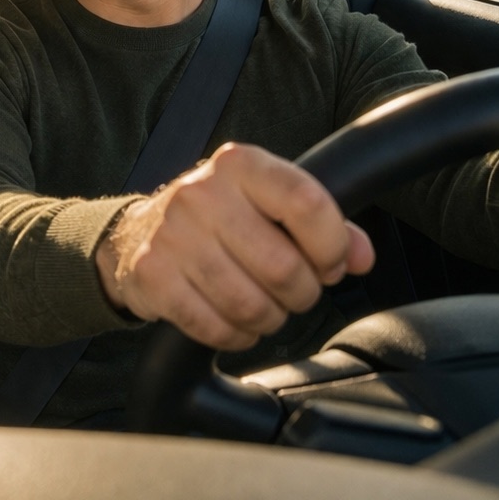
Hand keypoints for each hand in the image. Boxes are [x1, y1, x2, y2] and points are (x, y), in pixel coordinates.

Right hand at [95, 142, 375, 350]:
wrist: (137, 234)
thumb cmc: (218, 218)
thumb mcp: (269, 202)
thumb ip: (323, 223)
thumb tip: (361, 256)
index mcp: (240, 164)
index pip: (307, 204)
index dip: (332, 247)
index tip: (329, 264)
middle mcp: (201, 193)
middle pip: (283, 267)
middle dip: (301, 294)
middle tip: (292, 293)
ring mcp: (172, 235)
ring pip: (249, 304)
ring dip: (268, 319)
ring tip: (263, 308)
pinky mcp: (152, 275)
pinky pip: (213, 327)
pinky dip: (234, 335)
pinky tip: (233, 322)